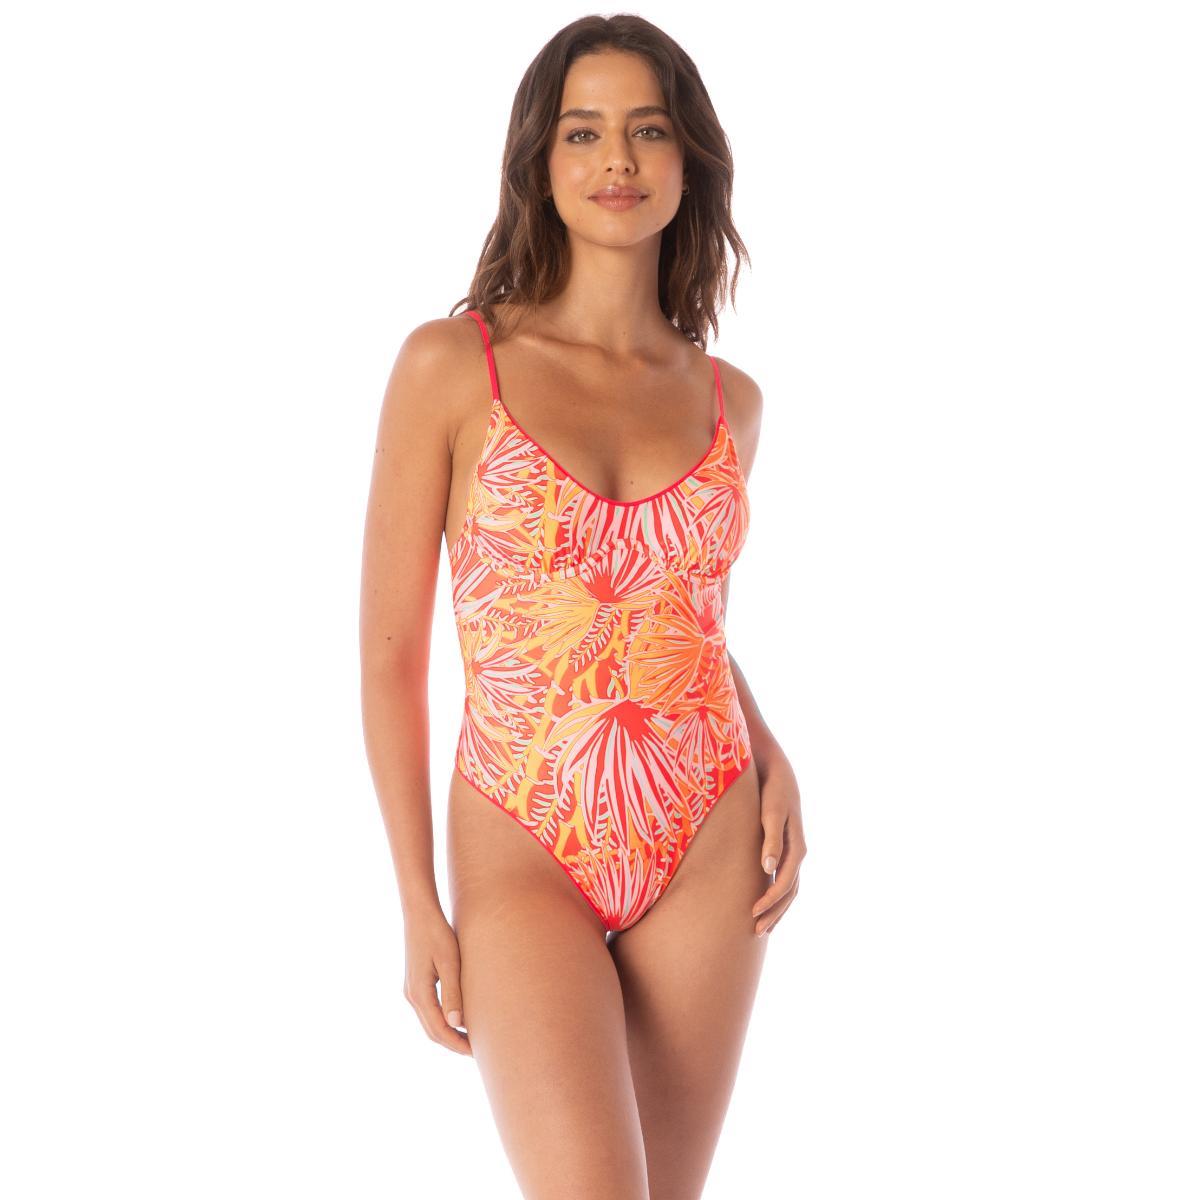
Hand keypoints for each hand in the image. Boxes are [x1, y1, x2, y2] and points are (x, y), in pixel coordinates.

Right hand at [402, 903, 472, 1055]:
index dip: (457, 1044)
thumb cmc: (437, 933)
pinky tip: (458, 1018)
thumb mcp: (449, 962)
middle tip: (477, 1051)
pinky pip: (428, 1010)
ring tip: (470, 1038)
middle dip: (453, 1043)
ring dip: (447, 1033)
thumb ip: (453, 993)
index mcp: (419, 994)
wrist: (419, 913)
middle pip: (432, 1031)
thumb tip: (457, 1025)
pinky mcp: (415, 983)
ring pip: (429, 1022)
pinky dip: (442, 1020)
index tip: (476, 1052)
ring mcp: (411, 990)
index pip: (439, 1030)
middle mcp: (412, 996)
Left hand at [750, 755, 805, 936]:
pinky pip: (784, 878)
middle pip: (790, 891)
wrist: (776, 770)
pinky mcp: (784, 847)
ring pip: (789, 888)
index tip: (753, 914)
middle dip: (775, 913)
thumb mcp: (770, 811)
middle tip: (756, 932)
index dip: (771, 900)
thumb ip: (771, 839)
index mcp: (796, 846)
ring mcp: (793, 850)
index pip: (785, 882)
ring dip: (777, 909)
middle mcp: (797, 851)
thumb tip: (768, 867)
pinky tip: (764, 904)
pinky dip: (776, 895)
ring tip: (761, 927)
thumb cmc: (771, 789)